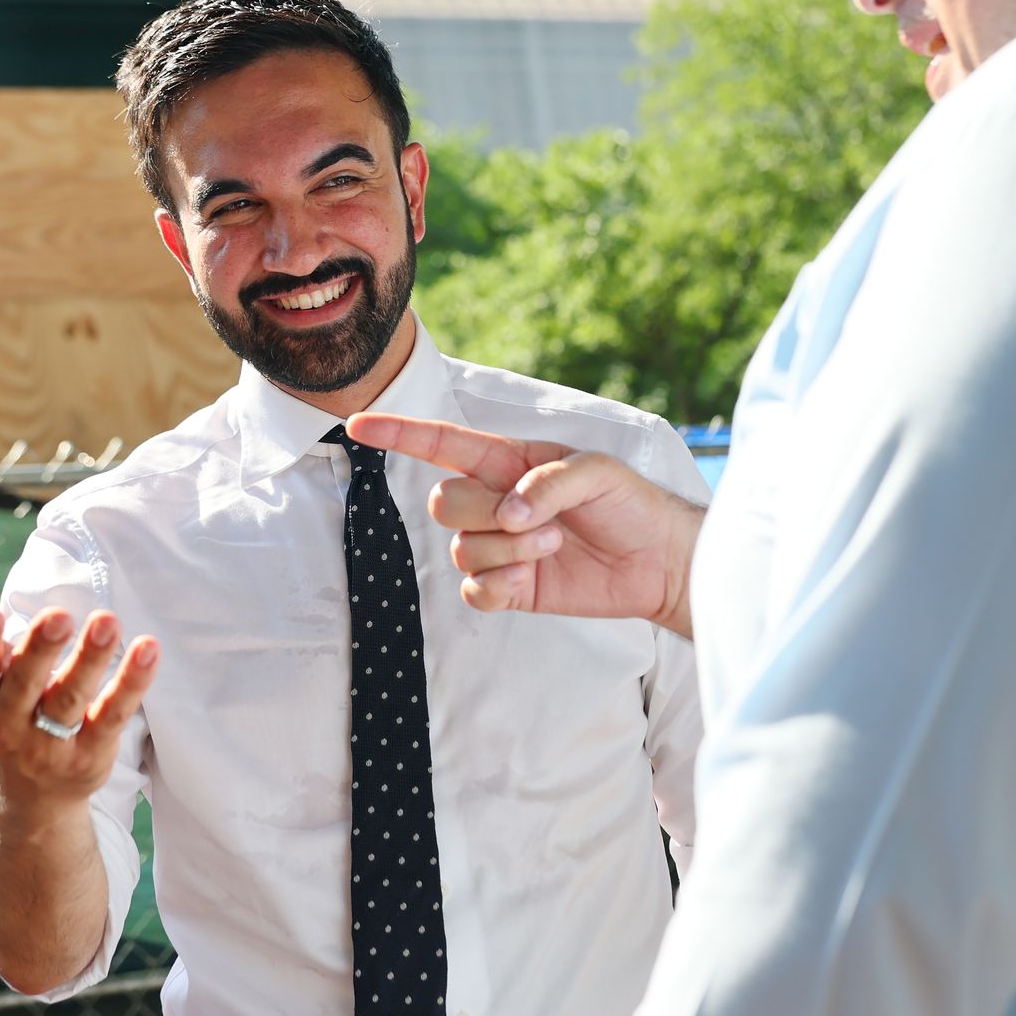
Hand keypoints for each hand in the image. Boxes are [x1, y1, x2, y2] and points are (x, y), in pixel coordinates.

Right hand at [0, 570, 158, 827]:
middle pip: (26, 684)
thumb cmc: (5, 711)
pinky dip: (131, 683)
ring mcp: (51, 744)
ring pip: (71, 700)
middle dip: (40, 650)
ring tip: (108, 621)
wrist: (31, 798)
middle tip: (58, 615)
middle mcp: (10, 724)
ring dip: (90, 660)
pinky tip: (148, 648)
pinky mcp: (91, 755)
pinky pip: (113, 717)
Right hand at [347, 413, 703, 636]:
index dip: (399, 433)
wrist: (658, 562)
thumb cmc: (630, 503)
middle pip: (444, 503)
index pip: (441, 444)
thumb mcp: (597, 471)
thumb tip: (508, 514)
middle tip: (535, 520)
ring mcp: (498, 547)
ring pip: (462, 549)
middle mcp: (494, 501)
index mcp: (507, 462)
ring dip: (510, 550)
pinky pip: (474, 591)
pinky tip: (534, 578)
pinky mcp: (509, 588)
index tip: (357, 424)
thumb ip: (547, 483)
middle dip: (484, 512)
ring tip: (554, 545)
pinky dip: (500, 586)